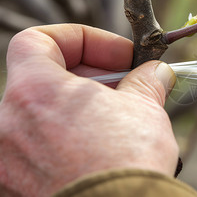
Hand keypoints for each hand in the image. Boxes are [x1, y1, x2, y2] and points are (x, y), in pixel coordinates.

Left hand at [0, 24, 177, 195]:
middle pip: (44, 77)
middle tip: (127, 86)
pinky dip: (67, 137)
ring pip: (43, 114)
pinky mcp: (16, 186)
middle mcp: (8, 123)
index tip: (117, 56)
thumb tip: (157, 73)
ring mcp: (8, 159)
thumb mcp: (145, 107)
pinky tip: (101, 147)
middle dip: (90, 75)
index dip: (82, 39)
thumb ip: (147, 80)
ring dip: (81, 107)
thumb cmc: (127, 161)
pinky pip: (39, 147)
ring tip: (118, 119)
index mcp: (34, 91)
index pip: (38, 40)